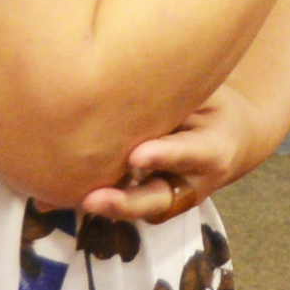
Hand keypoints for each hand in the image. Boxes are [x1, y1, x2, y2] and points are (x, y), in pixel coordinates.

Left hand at [77, 84, 277, 223]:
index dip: (164, 155)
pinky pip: (124, 206)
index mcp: (213, 150)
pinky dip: (95, 201)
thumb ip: (173, 99)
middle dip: (126, 202)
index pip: (189, 153)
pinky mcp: (152, 204)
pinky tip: (57, 197)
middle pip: (159, 199)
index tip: (136, 156)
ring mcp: (171, 199)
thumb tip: (121, 79)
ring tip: (70, 201)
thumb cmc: (214, 107)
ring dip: (104, 207)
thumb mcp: (206, 97)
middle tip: (93, 199)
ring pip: (137, 211)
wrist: (232, 140)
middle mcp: (194, 183)